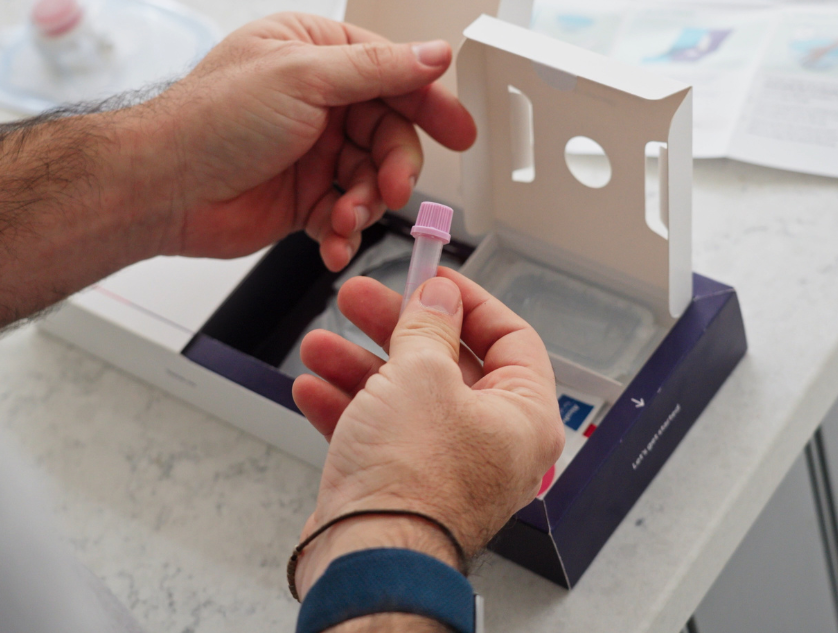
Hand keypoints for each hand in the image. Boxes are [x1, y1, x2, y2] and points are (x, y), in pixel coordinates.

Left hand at [120, 12, 475, 270]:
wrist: (161, 188)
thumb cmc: (211, 122)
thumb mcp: (303, 79)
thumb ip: (377, 70)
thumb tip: (433, 54)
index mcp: (315, 53)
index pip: (392, 73)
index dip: (428, 102)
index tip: (459, 131)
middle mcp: (317, 101)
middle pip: (389, 132)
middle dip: (395, 166)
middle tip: (394, 189)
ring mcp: (311, 151)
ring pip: (372, 179)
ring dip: (367, 204)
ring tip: (346, 219)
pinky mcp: (302, 199)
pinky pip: (345, 215)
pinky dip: (345, 232)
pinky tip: (334, 241)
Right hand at [289, 269, 564, 595]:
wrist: (369, 556)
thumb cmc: (412, 479)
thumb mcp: (421, 373)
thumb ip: (429, 327)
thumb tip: (439, 299)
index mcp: (524, 416)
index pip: (511, 339)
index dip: (468, 302)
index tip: (432, 280)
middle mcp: (493, 444)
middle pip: (448, 364)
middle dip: (394, 329)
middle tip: (359, 299)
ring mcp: (447, 467)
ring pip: (405, 398)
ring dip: (358, 366)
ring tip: (319, 344)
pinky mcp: (404, 487)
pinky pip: (379, 434)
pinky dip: (347, 409)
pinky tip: (313, 388)